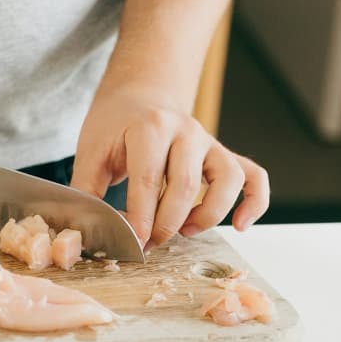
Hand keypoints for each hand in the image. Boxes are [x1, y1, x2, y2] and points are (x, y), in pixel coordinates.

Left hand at [71, 86, 269, 249]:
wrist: (139, 96)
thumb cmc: (115, 126)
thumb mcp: (91, 151)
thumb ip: (87, 190)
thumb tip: (86, 230)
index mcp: (150, 128)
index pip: (148, 179)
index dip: (141, 218)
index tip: (132, 243)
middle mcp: (186, 131)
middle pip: (186, 185)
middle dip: (166, 224)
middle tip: (148, 244)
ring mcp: (209, 142)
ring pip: (227, 180)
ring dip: (209, 214)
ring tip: (186, 231)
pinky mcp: (223, 154)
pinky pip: (253, 176)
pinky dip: (254, 202)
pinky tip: (239, 225)